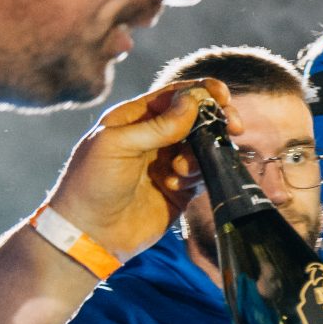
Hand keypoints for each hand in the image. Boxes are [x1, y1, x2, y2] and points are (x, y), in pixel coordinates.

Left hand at [48, 77, 234, 260]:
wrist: (90, 232)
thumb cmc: (92, 182)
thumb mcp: (117, 145)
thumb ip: (158, 125)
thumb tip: (194, 101)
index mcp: (135, 118)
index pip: (175, 95)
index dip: (202, 91)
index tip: (222, 96)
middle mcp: (154, 136)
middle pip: (197, 117)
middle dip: (216, 119)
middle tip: (233, 127)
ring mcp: (168, 161)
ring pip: (203, 146)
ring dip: (199, 155)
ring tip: (178, 172)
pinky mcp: (180, 187)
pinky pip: (202, 173)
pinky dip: (194, 177)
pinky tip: (174, 186)